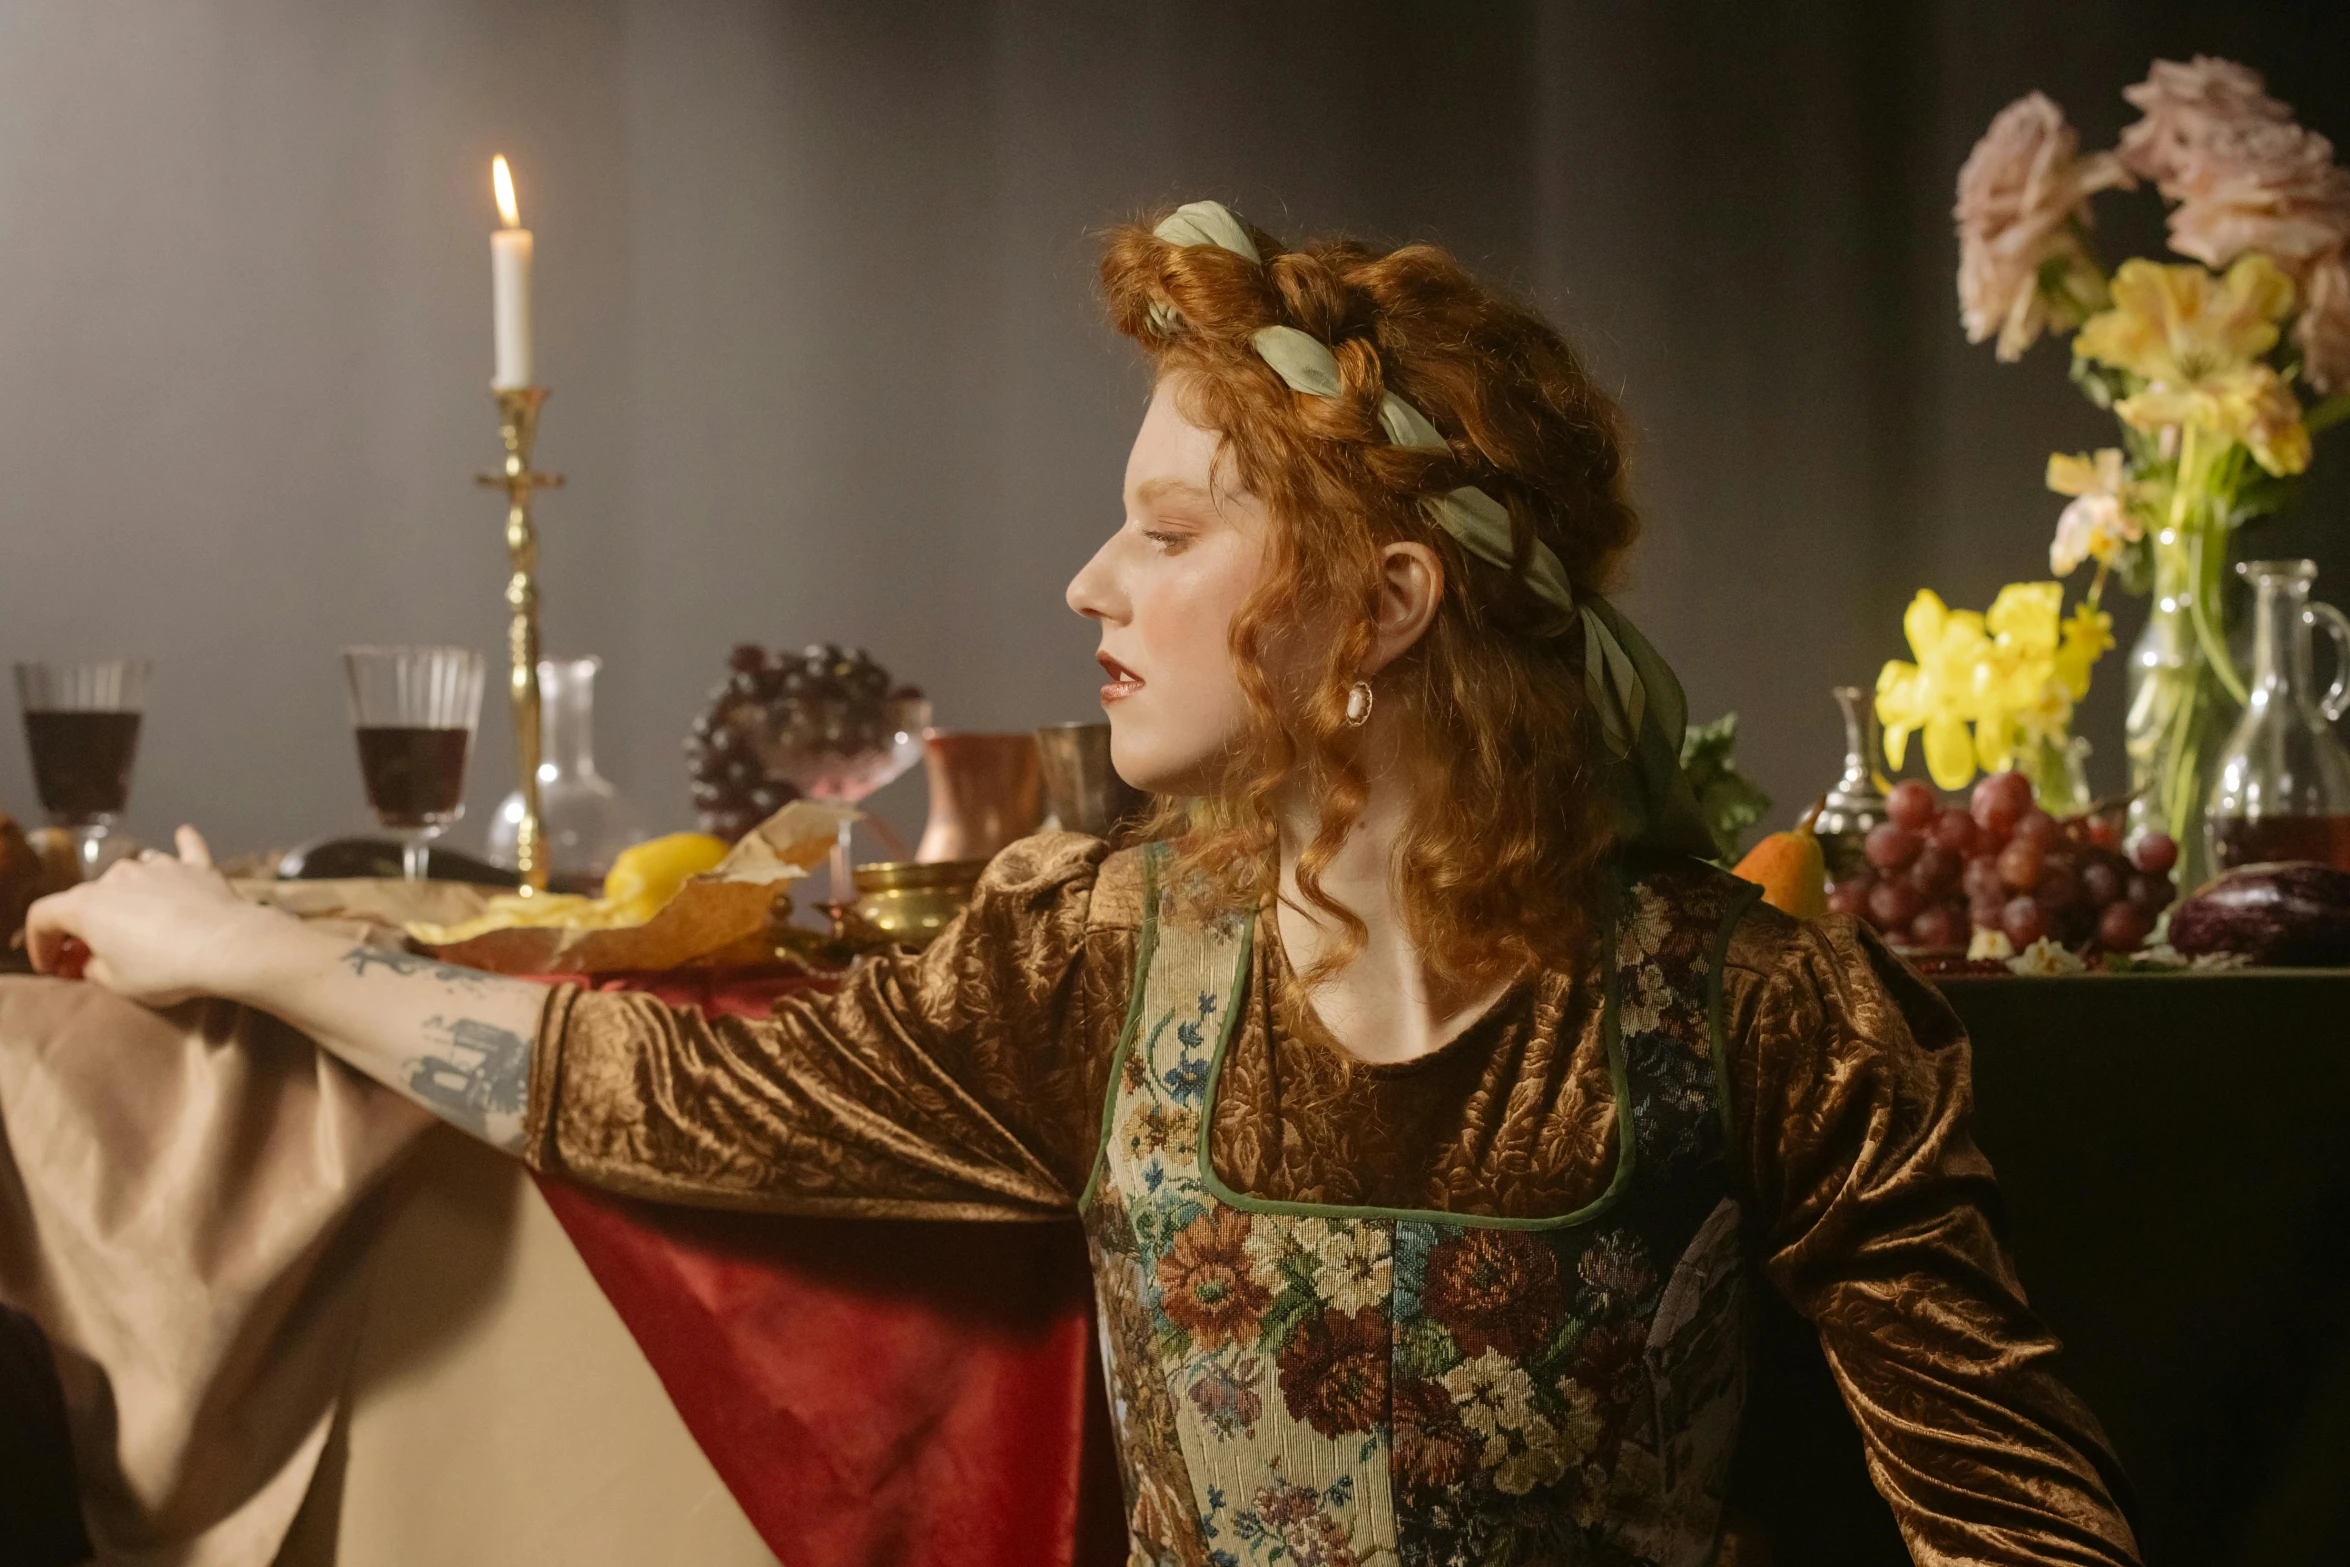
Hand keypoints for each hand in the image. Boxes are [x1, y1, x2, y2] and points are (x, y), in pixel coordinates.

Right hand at [26, 827, 295, 1006]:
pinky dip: (183, 845)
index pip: (44, 917)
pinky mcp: (196, 868)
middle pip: (91, 899)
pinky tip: (183, 833)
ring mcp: (158, 867)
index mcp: (86, 905)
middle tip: (98, 956)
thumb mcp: (116, 983)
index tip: (53, 966)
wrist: (226, 947)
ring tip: (135, 923)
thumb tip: (94, 961)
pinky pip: (187, 850)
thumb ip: (95, 968)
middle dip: (89, 928)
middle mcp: (117, 877)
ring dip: (128, 896)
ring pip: (133, 876)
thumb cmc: (165, 968)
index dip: (41, 943)